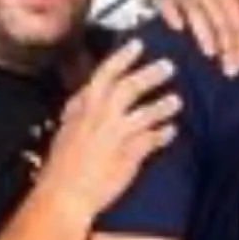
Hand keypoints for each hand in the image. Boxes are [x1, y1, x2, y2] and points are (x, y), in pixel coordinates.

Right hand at [41, 40, 181, 218]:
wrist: (64, 194)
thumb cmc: (61, 166)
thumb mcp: (66, 130)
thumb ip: (79, 111)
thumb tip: (85, 98)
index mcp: (83, 107)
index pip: (105, 73)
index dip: (124, 57)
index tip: (138, 45)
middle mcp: (100, 116)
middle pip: (130, 86)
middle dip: (151, 74)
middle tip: (169, 66)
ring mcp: (116, 135)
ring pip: (146, 112)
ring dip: (163, 104)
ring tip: (177, 100)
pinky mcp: (130, 155)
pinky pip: (153, 140)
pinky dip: (164, 134)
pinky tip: (172, 131)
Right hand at [155, 0, 238, 76]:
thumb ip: (238, 14)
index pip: (237, 20)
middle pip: (221, 20)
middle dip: (227, 47)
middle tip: (229, 69)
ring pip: (198, 14)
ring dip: (205, 34)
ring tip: (210, 52)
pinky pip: (170, 4)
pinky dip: (174, 16)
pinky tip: (178, 27)